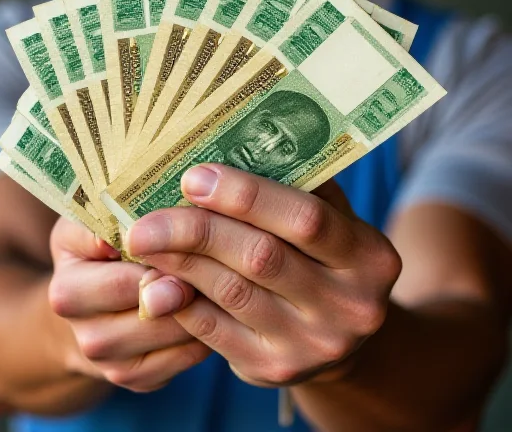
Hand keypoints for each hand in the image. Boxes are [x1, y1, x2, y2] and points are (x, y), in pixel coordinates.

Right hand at [48, 217, 209, 391]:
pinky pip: (182, 358)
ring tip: (215, 278)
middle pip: (149, 313)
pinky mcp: (137, 379)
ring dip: (198, 308)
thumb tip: (122, 234)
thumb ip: (100, 221)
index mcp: (67, 292)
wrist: (89, 302)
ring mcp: (111, 364)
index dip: (159, 262)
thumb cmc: (97, 248)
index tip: (184, 241)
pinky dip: (203, 332)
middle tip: (210, 262)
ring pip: (170, 335)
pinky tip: (211, 306)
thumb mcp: (88, 224)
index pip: (119, 283)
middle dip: (183, 286)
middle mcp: (84, 336)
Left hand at [125, 164, 401, 386]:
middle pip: (261, 257)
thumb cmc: (322, 255)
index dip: (246, 196)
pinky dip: (180, 299)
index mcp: (369, 256)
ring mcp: (313, 344)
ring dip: (179, 262)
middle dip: (196, 230)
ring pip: (231, 293)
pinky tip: (156, 275)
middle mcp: (351, 306)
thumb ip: (294, 187)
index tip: (194, 177)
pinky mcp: (275, 369)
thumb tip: (225, 143)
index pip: (306, 218)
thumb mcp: (331, 219)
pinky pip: (214, 331)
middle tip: (145, 217)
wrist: (340, 338)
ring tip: (142, 240)